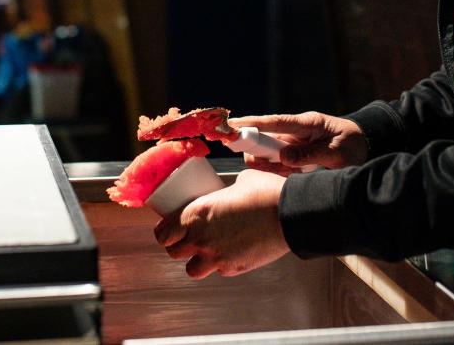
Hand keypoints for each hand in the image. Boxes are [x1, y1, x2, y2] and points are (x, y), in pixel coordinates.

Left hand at [153, 169, 289, 278]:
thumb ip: (224, 192)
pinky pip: (219, 271)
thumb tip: (225, 193)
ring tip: (207, 250)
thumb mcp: (238, 182)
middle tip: (188, 237)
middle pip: (173, 253)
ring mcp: (217, 257)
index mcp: (195, 214)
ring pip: (192, 270)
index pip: (163, 234)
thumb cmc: (266, 193)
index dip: (164, 232)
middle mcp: (201, 239)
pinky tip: (230, 251)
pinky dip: (220, 264)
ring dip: (196, 260)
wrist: (291, 214)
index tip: (169, 229)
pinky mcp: (234, 268)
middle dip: (178, 246)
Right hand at [229, 111, 366, 173]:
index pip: (275, 122)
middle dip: (256, 150)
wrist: (367, 147)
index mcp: (307, 124)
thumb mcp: (336, 152)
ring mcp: (295, 144)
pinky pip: (279, 165)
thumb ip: (310, 154)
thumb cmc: (354, 145)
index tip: (232, 124)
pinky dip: (278, 173)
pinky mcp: (297, 156)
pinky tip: (287, 178)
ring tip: (286, 174)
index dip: (252, 123)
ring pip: (270, 154)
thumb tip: (282, 157)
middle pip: (266, 139)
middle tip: (255, 164)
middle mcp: (297, 132)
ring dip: (268, 166)